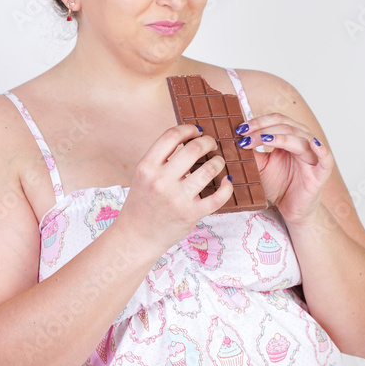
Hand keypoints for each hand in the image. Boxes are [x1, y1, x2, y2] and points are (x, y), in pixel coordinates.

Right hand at [116, 124, 233, 248]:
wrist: (136, 236)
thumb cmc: (142, 204)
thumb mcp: (143, 176)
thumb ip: (161, 159)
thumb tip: (190, 139)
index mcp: (147, 167)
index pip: (171, 136)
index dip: (188, 129)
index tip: (196, 131)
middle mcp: (161, 181)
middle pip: (193, 148)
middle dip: (208, 142)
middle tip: (211, 145)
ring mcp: (177, 199)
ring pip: (209, 169)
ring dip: (218, 162)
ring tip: (218, 162)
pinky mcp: (191, 214)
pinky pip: (218, 196)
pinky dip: (227, 187)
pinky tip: (226, 182)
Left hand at [235, 113, 333, 225]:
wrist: (292, 209)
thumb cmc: (279, 185)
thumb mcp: (260, 166)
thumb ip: (252, 152)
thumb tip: (236, 138)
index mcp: (290, 137)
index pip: (275, 121)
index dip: (258, 122)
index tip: (239, 130)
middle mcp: (303, 141)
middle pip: (286, 125)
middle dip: (263, 128)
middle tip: (244, 134)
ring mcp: (313, 156)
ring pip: (300, 138)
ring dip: (279, 137)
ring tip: (262, 139)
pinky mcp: (321, 172)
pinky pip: (325, 158)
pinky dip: (321, 149)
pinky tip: (312, 144)